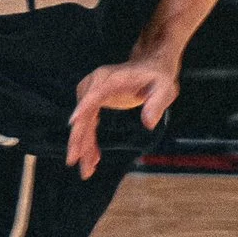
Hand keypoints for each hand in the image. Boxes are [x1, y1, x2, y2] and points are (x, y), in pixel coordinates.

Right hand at [66, 54, 180, 178]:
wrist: (151, 66)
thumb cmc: (158, 77)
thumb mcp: (164, 89)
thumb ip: (157, 104)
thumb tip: (149, 124)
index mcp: (111, 79)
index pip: (93, 95)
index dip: (83, 109)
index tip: (73, 123)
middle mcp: (96, 84)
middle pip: (83, 114)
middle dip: (78, 139)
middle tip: (73, 161)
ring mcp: (92, 92)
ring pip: (83, 123)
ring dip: (83, 146)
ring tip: (86, 170)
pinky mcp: (94, 101)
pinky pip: (88, 123)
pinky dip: (89, 141)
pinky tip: (93, 158)